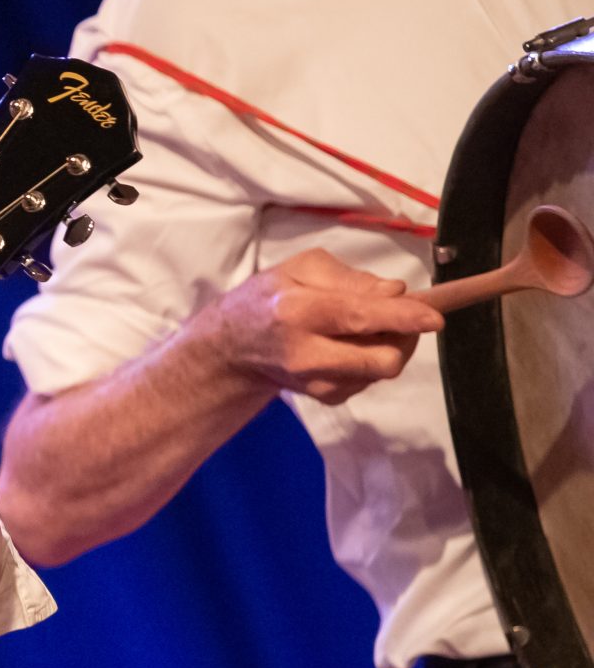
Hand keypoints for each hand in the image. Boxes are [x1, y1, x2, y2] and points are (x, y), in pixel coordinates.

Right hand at [204, 249, 441, 405]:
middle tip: (402, 317)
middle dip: (404, 337)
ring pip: (382, 371)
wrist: (231, 350)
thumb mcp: (300, 269)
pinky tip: (351, 347)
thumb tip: (395, 293)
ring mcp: (317, 382)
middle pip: (381, 359)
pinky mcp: (326, 398)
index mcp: (297, 312)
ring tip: (370, 328)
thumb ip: (350, 278)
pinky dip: (372, 360)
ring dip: (390, 347)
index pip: (360, 317)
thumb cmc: (268, 299)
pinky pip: (372, 380)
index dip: (403, 317)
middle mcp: (307, 353)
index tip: (434, 318)